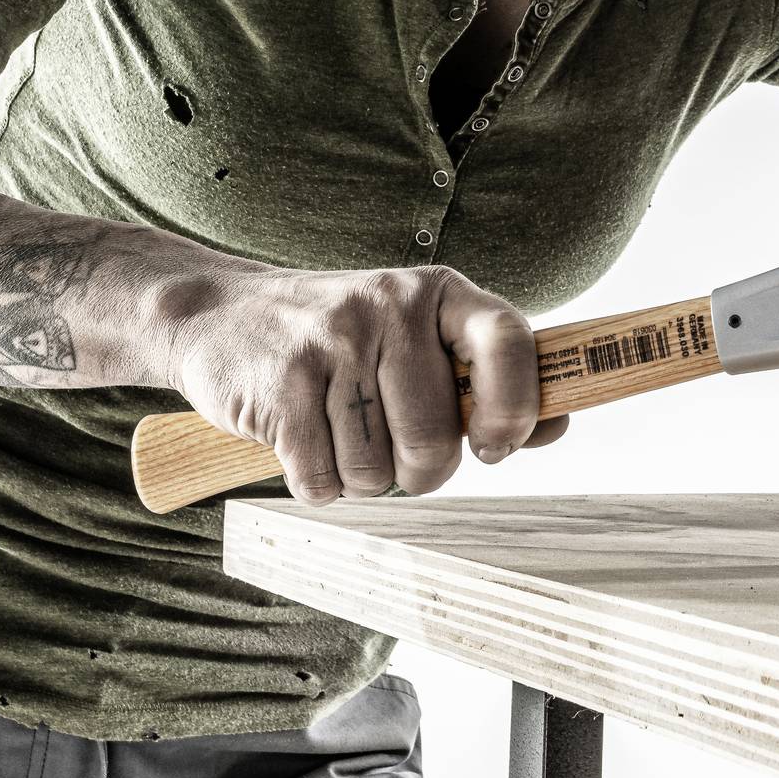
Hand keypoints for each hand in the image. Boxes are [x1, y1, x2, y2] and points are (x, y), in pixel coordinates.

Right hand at [158, 264, 567, 503]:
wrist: (218, 313)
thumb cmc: (342, 340)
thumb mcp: (416, 337)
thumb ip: (487, 380)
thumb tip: (560, 423)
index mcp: (438, 294)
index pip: (509, 342)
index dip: (517, 408)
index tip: (495, 447)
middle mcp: (388, 307)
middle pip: (435, 438)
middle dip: (420, 471)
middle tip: (394, 449)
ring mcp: (331, 342)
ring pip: (376, 469)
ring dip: (361, 478)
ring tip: (341, 435)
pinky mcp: (280, 385)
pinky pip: (322, 480)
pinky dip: (317, 483)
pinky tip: (304, 444)